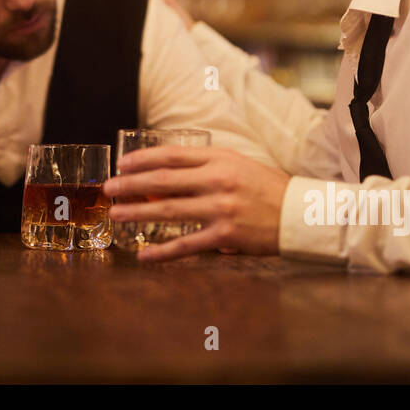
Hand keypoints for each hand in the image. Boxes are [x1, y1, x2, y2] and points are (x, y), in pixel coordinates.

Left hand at [102, 146, 290, 260]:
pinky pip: (186, 245)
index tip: (122, 163)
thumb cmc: (267, 188)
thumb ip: (207, 166)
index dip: (144, 159)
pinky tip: (144, 255)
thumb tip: (168, 173)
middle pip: (164, 181)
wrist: (301, 214)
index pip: (173, 155)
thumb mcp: (239, 164)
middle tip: (108, 188)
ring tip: (117, 214)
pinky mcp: (226, 236)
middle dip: (131, 184)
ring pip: (169, 211)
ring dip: (138, 212)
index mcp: (220, 159)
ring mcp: (221, 209)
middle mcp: (218, 181)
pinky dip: (162, 252)